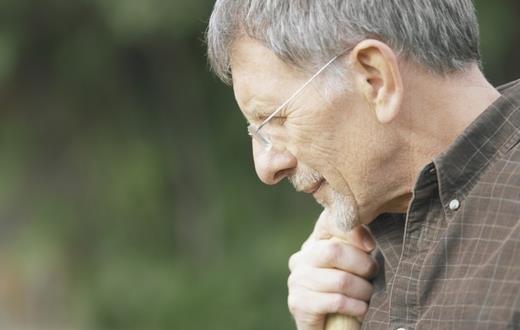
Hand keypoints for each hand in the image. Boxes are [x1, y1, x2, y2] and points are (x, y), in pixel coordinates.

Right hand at [287, 215, 377, 329]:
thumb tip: (367, 240)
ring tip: (369, 297)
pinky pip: (336, 301)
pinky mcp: (299, 303)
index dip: (352, 231)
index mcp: (313, 244)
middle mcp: (300, 259)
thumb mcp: (352, 265)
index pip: (328, 223)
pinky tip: (362, 310)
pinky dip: (356, 307)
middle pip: (334, 251)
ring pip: (341, 280)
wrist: (329, 328)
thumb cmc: (347, 293)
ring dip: (363, 291)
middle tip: (374, 275)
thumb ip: (356, 247)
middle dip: (362, 264)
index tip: (371, 245)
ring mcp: (296, 281)